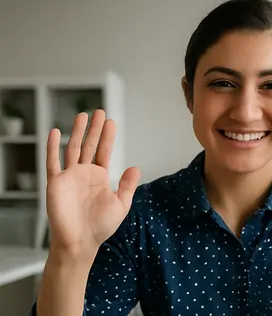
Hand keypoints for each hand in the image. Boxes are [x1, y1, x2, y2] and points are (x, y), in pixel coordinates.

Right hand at [45, 110, 140, 256]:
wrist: (80, 243)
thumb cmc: (100, 227)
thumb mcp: (120, 205)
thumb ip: (127, 186)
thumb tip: (135, 167)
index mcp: (99, 177)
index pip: (104, 151)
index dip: (107, 137)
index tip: (111, 122)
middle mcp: (84, 174)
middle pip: (89, 145)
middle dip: (94, 129)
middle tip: (99, 111)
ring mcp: (69, 177)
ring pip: (72, 149)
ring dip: (77, 132)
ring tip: (82, 116)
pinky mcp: (56, 183)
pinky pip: (53, 162)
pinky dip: (53, 147)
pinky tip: (55, 132)